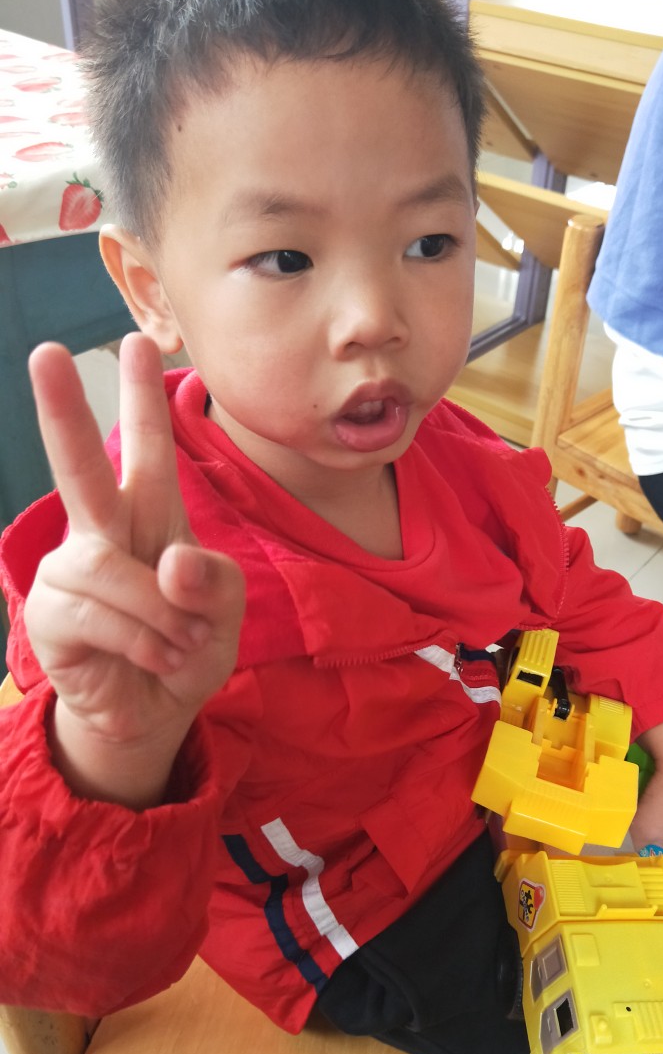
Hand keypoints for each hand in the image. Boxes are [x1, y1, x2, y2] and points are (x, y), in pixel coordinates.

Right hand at [24, 335, 244, 807]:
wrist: (157, 712)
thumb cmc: (189, 646)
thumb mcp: (225, 612)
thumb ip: (213, 583)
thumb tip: (168, 562)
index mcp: (151, 518)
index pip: (147, 451)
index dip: (142, 399)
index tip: (134, 342)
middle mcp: (103, 533)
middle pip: (81, 467)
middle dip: (65, 411)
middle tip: (45, 354)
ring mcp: (70, 571)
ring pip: (110, 569)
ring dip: (160, 614)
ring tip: (177, 642)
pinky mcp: (48, 614)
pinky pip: (98, 614)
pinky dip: (141, 639)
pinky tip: (152, 656)